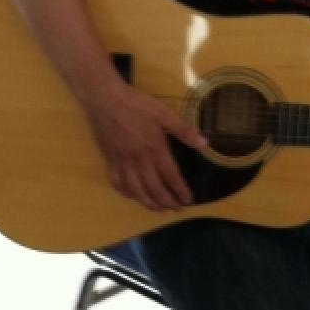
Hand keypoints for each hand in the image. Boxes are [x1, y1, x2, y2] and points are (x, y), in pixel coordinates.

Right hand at [84, 82, 206, 211]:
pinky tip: (134, 196)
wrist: (104, 99)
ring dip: (148, 203)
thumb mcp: (164, 113)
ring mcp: (122, 162)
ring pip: (135, 191)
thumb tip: (205, 144)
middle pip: (154, 189)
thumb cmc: (137, 105)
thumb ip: (184, 131)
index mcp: (154, 149)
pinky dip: (127, 194)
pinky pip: (117, 183)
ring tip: (159, 209)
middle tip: (177, 208)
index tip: (189, 201)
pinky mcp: (109, 160)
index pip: (171, 177)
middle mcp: (138, 161)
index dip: (181, 191)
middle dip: (167, 202)